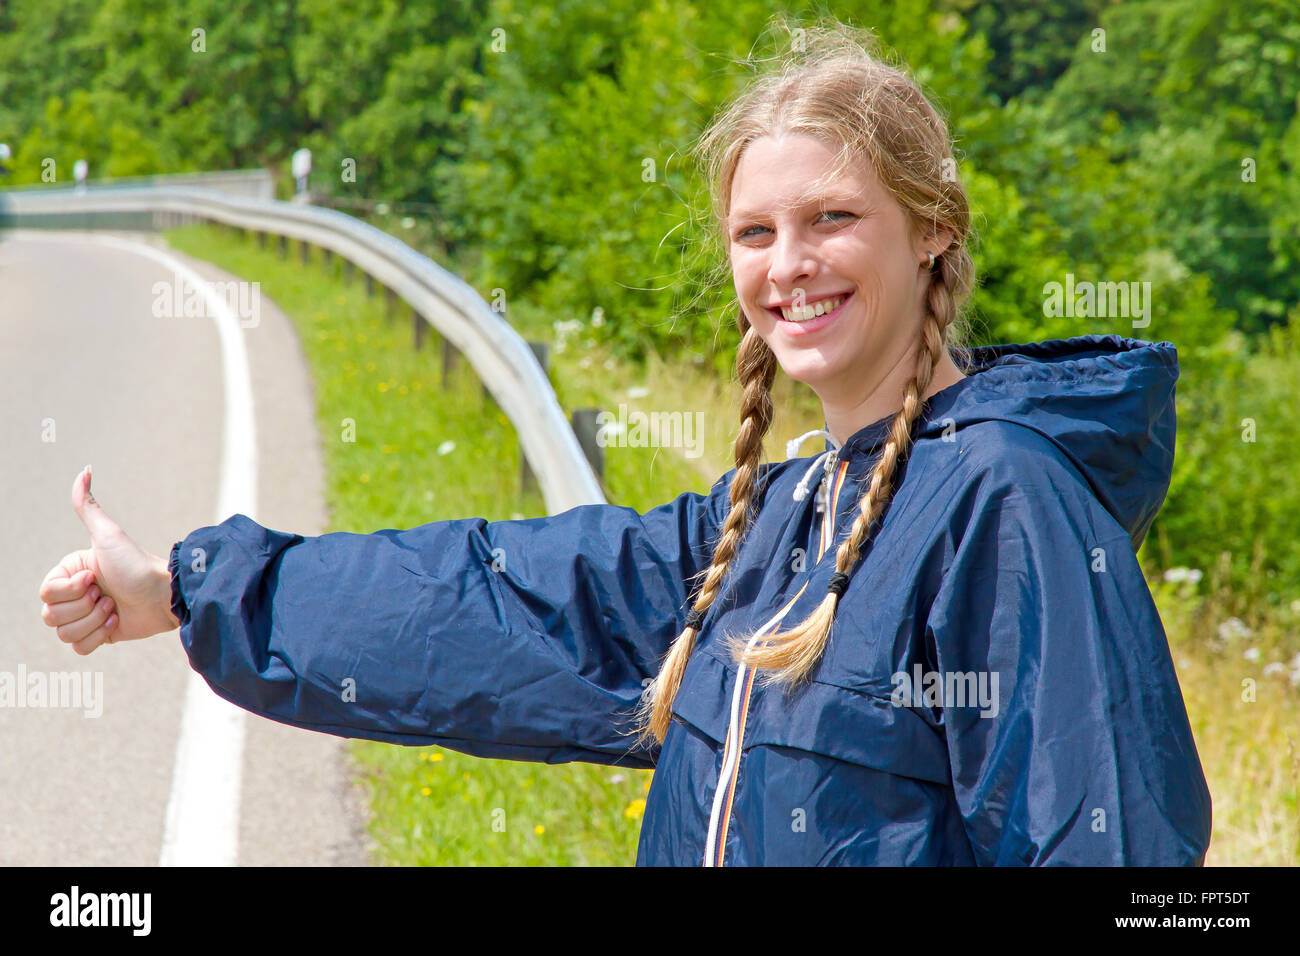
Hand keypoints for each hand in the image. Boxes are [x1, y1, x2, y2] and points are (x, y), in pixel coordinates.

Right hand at [39, 466, 178, 654]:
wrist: (165, 595)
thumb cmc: (138, 564)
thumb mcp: (109, 535)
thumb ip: (88, 506)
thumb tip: (85, 470)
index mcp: (70, 572)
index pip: (47, 593)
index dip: (71, 590)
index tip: (96, 578)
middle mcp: (74, 594)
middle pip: (51, 616)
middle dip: (84, 607)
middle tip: (108, 594)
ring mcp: (85, 616)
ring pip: (65, 634)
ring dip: (95, 621)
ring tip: (115, 607)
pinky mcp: (99, 636)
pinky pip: (79, 648)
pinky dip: (99, 637)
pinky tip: (117, 621)